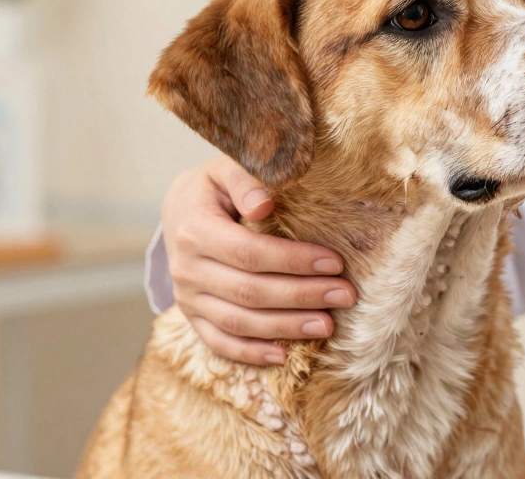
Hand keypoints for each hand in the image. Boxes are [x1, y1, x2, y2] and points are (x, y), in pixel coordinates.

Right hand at [162, 155, 357, 365]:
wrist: (179, 210)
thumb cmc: (215, 187)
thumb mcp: (225, 169)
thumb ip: (245, 179)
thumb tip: (263, 202)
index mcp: (195, 229)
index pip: (250, 253)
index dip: (294, 261)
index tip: (335, 263)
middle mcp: (186, 268)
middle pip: (249, 291)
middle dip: (302, 296)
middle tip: (345, 295)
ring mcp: (187, 297)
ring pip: (238, 322)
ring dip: (286, 327)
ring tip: (328, 325)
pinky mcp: (192, 316)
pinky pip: (219, 342)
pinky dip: (250, 353)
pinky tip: (283, 356)